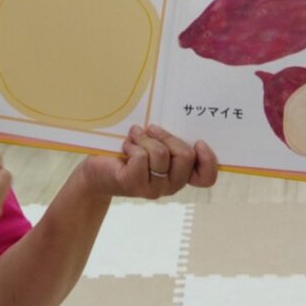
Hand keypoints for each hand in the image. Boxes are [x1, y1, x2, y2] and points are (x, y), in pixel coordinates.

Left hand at [80, 124, 217, 198]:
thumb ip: (170, 140)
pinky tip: (125, 146)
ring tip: (134, 135)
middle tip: (152, 129)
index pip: (206, 177)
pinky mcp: (134, 184)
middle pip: (185, 157)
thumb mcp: (154, 145)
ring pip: (161, 154)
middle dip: (168, 136)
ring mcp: (153, 188)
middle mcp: (171, 185)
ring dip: (145, 138)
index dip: (208, 160)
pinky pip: (142, 157)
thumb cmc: (128, 153)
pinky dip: (132, 144)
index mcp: (180, 175)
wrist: (97, 171)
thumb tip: (179, 117)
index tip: (199, 142)